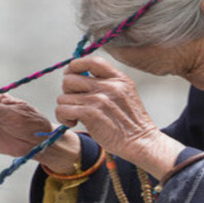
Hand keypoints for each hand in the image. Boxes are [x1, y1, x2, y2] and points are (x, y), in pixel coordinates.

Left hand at [57, 57, 182, 178]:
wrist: (141, 141)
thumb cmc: (131, 122)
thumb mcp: (125, 94)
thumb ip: (108, 84)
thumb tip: (79, 77)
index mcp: (118, 78)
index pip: (91, 61)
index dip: (75, 66)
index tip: (71, 77)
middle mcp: (109, 86)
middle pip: (70, 78)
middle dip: (67, 91)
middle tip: (75, 103)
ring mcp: (99, 99)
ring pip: (63, 97)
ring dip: (65, 108)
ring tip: (74, 117)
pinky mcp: (90, 114)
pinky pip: (63, 110)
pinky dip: (63, 118)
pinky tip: (73, 123)